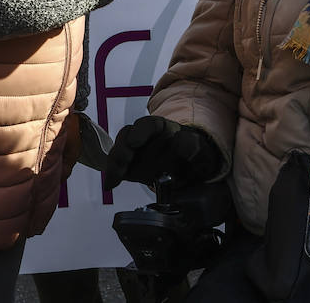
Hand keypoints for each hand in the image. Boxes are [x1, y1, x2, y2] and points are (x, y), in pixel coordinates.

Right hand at [103, 116, 221, 191]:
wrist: (190, 168)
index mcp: (161, 127)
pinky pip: (116, 168)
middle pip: (127, 136)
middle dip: (122, 149)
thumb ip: (190, 144)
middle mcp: (143, 136)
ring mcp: (133, 151)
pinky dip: (112, 175)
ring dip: (115, 163)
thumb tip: (179, 141)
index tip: (134, 142)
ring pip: (118, 151)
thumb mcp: (198, 148)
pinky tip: (111, 184)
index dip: (140, 132)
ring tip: (115, 177)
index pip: (148, 125)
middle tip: (124, 161)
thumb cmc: (194, 153)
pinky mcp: (127, 167)